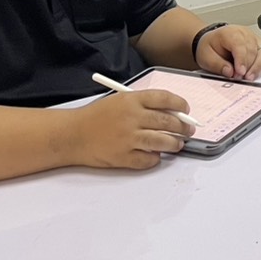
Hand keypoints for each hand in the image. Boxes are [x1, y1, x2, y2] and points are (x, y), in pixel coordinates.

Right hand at [68, 90, 188, 169]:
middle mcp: (132, 118)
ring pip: (163, 142)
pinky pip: (148, 160)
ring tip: (177, 144)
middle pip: (168, 122)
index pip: (165, 99)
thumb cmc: (96, 117)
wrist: (72, 135)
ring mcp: (128, 138)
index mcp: (132, 101)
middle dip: (183, 127)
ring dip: (175, 144)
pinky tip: (155, 156)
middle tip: (188, 130)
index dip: (180, 104)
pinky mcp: (123, 157)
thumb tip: (171, 113)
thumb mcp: (119, 101)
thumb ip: (143, 105)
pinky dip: (155, 159)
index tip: (186, 110)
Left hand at [195, 24, 260, 79]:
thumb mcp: (206, 57)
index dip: (241, 60)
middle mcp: (244, 33)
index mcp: (229, 33)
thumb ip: (217, 65)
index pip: (239, 45)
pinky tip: (253, 73)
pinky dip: (260, 65)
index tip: (240, 72)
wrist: (212, 41)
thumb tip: (230, 72)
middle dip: (247, 66)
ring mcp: (253, 38)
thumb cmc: (210, 47)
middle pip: (252, 49)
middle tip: (239, 78)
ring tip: (249, 78)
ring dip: (256, 66)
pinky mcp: (258, 44)